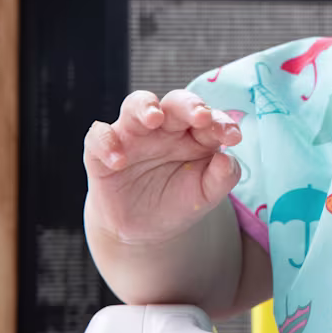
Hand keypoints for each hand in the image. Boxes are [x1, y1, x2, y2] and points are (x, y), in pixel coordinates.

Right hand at [83, 89, 242, 245]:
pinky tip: (119, 160)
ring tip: (154, 118)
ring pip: (136, 104)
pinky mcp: (102, 150)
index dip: (222, 123)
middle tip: (200, 116)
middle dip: (188, 105)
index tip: (232, 137)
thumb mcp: (206, 194)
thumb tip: (228, 159)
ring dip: (144, 107)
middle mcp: (165, 128)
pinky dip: (106, 142)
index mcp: (194, 134)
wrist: (142, 230)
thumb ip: (222, 177)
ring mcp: (133, 135)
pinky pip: (99, 136)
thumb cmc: (178, 201)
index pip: (210, 118)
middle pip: (176, 102)